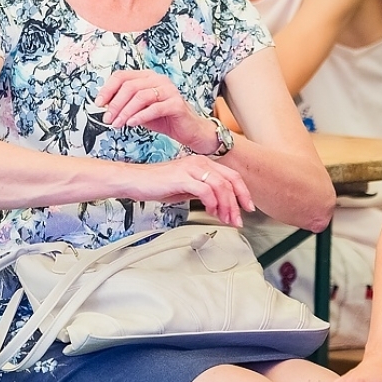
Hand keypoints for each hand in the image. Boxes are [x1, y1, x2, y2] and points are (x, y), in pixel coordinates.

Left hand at [96, 69, 215, 150]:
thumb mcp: (139, 109)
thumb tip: (104, 104)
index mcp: (147, 77)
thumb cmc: (163, 118)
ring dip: (125, 112)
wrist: (188, 130)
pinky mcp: (176, 104)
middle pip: (130, 86)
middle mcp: (158, 79)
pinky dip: (140, 116)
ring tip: (117, 124)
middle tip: (107, 118)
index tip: (98, 103)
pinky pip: (154, 108)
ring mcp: (169, 90)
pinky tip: (131, 124)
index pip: (122, 76)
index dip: (108, 89)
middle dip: (115, 104)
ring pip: (141, 96)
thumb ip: (124, 104)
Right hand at [131, 155, 253, 227]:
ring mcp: (191, 169)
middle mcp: (199, 162)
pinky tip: (210, 211)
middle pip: (230, 180)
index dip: (242, 193)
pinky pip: (206, 190)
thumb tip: (218, 205)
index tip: (246, 208)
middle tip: (238, 219)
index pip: (231, 176)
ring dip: (227, 206)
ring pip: (221, 186)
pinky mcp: (182, 177)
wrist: (135, 181)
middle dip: (238, 202)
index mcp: (202, 163)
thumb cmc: (156, 184)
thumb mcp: (186, 188)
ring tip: (226, 219)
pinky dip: (212, 203)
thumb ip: (203, 192)